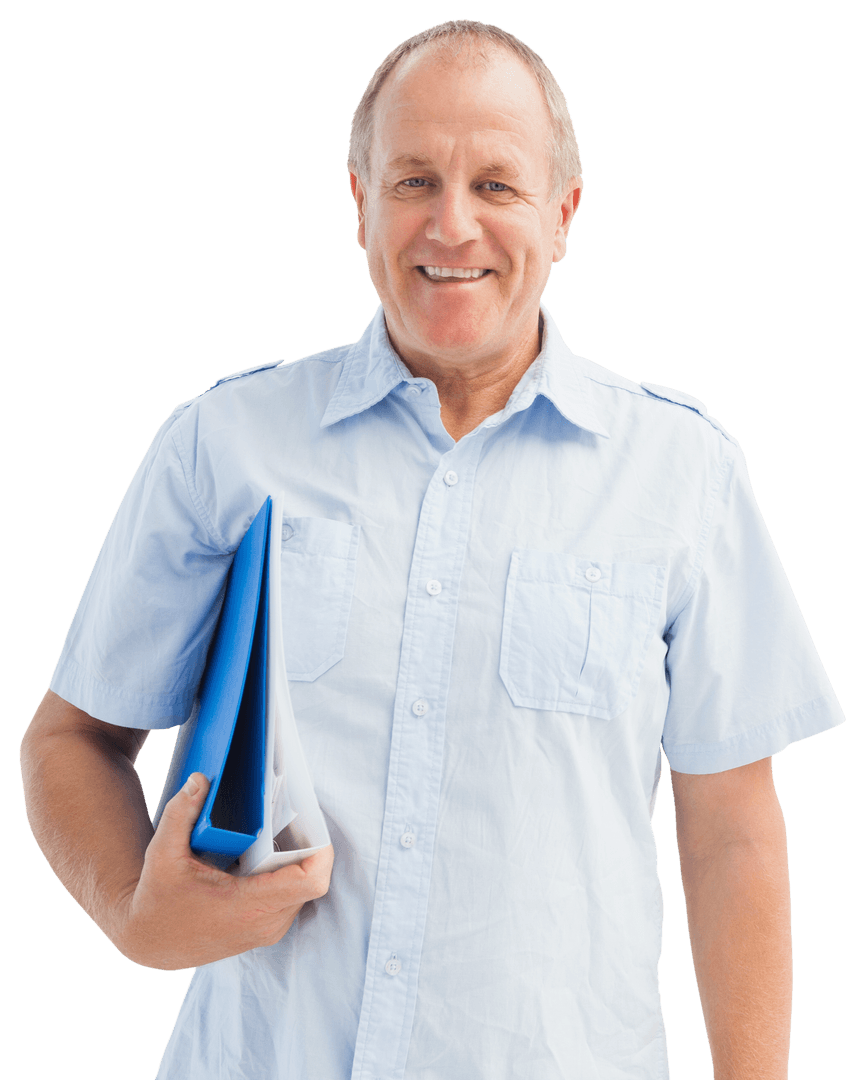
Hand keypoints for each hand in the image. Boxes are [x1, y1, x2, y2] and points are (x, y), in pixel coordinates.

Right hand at [117, 773, 333, 968]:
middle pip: (313, 882)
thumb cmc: (157, 897)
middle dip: (311, 848)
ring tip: (284, 831)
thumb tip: (200, 779)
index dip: (322, 853)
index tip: (313, 825)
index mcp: (246, 905)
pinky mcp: (263, 931)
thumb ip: (181, 812)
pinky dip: (290, 876)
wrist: (149, 941)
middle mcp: (263, 923)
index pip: (310, 882)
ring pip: (305, 892)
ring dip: (301, 863)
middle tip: (295, 816)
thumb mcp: (162, 852)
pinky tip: (272, 853)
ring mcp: (265, 931)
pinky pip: (292, 900)